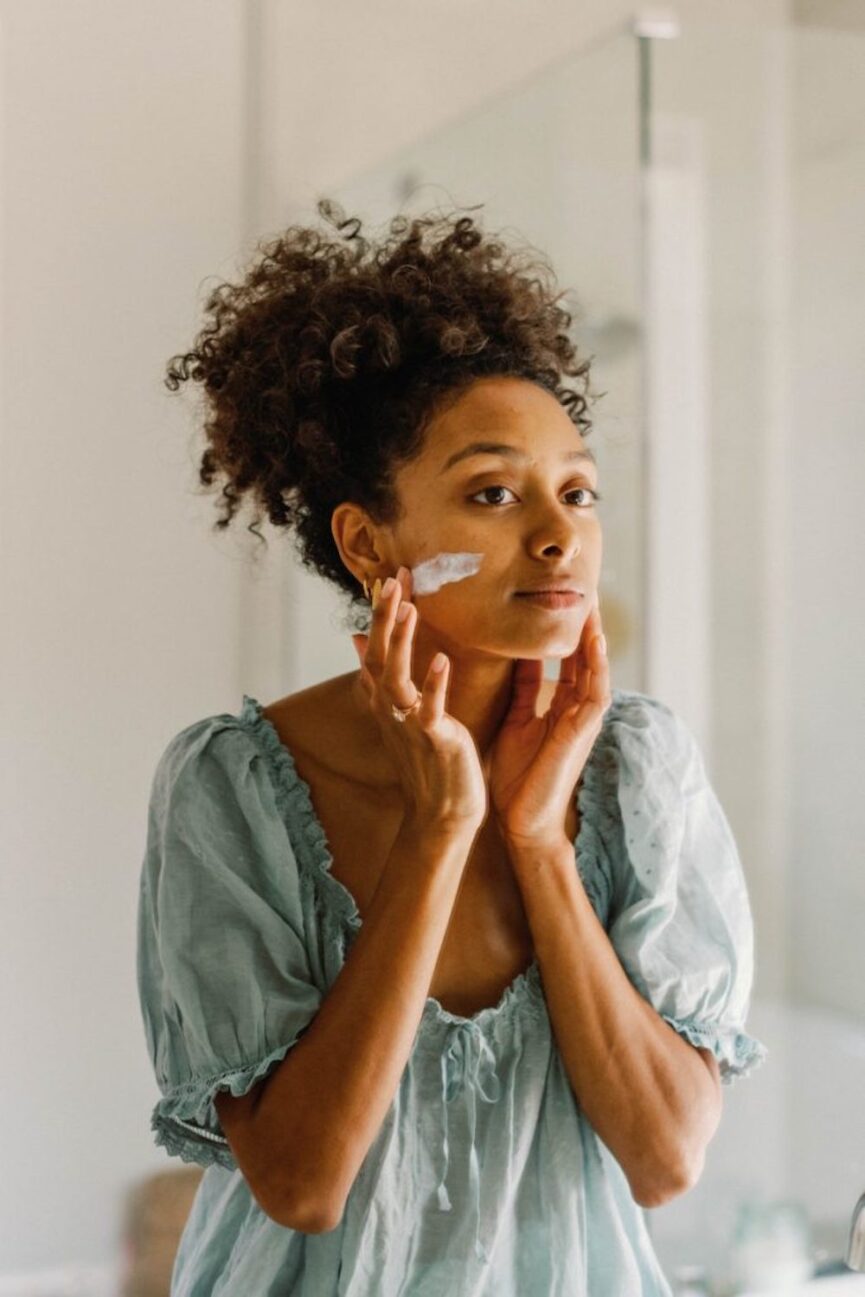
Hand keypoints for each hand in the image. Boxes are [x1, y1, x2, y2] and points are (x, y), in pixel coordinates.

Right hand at [351, 565, 487, 834]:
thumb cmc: (428, 762)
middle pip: (379, 656)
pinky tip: (440, 659)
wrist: (442, 811)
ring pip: (396, 677)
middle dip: (387, 616)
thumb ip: (381, 677)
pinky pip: (429, 708)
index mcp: (385, 702)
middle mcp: (390, 710)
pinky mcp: (433, 739)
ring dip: (401, 641)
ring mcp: (409, 724)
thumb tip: (359, 639)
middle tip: (396, 579)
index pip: (375, 650)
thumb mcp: (401, 714)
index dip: (381, 616)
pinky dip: (433, 684)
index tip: (390, 579)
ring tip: (411, 607)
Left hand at [488, 600, 611, 848]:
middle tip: (584, 590)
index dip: (567, 630)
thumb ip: (522, 688)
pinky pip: (596, 693)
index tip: (563, 599)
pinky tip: (594, 643)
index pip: (568, 659)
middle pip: (586, 659)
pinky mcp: (583, 733)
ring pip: (596, 670)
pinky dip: (596, 667)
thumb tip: (517, 653)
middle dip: (586, 626)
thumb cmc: (516, 776)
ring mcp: (583, 721)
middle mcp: (576, 710)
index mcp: (560, 707)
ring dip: (595, 639)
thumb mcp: (516, 719)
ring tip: (593, 607)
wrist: (519, 820)